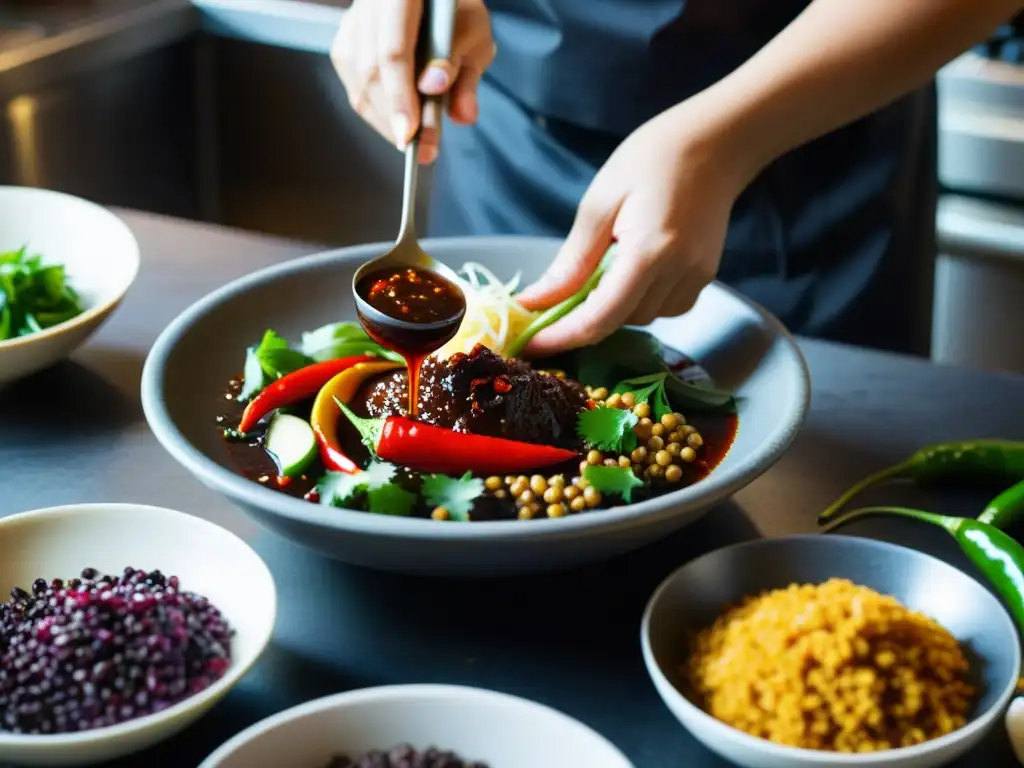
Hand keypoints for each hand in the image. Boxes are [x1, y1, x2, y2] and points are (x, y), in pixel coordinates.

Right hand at [330, 0, 495, 163]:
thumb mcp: (475, 37)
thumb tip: (460, 114)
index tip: (410, 134)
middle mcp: (370, 5)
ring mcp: (353, 23)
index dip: (400, 97)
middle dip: (395, 117)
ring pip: (358, 82)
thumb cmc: (457, 17)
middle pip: (371, 71)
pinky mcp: (347, 42)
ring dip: (385, 119)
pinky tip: (399, 124)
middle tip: (421, 150)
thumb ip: (468, 75)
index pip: (393, 51)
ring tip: (414, 141)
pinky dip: (376, 112)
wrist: (437, 3)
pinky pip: (354, 85)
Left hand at [516, 100, 756, 356]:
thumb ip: (571, 262)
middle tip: (555, 298)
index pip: (598, 319)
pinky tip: (633, 267)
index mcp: (648, 253)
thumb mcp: (599, 203)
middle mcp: (678, 274)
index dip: (561, 338)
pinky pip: (663, 306)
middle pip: (619, 322)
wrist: (716, 142)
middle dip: (584, 316)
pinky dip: (639, 298)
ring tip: (604, 264)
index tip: (530, 344)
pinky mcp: (705, 277)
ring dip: (613, 306)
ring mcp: (697, 278)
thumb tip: (536, 302)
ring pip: (641, 318)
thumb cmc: (652, 159)